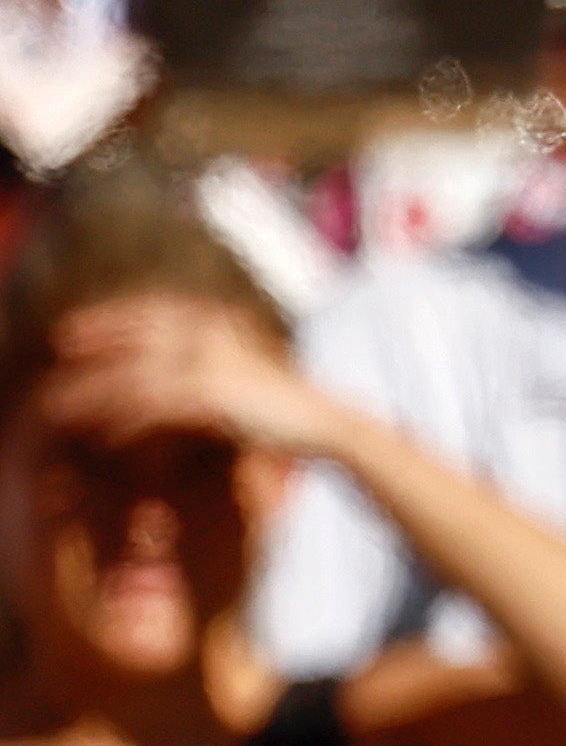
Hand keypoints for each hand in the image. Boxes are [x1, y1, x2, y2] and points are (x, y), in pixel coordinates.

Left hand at [34, 295, 347, 460]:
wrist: (325, 423)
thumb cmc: (285, 405)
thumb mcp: (245, 372)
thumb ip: (214, 358)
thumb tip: (181, 363)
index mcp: (221, 327)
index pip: (156, 310)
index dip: (114, 315)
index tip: (81, 325)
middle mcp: (212, 339)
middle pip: (139, 330)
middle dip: (97, 334)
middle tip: (60, 341)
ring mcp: (211, 367)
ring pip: (136, 372)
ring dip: (97, 387)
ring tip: (67, 401)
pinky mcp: (211, 400)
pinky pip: (153, 409)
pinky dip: (124, 421)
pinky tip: (104, 435)